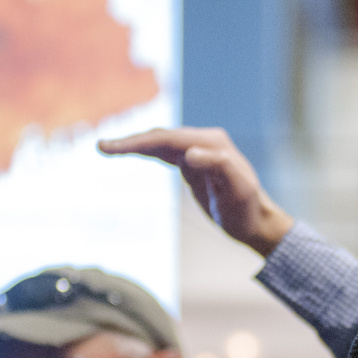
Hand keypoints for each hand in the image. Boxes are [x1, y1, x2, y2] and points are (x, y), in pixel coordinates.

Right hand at [98, 127, 292, 255]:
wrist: (255, 221)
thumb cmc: (247, 208)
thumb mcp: (237, 189)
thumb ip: (219, 166)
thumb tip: (191, 152)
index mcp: (213, 143)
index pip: (169, 139)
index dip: (140, 142)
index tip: (115, 148)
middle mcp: (205, 141)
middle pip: (161, 137)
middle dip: (131, 141)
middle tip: (101, 146)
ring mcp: (199, 150)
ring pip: (160, 143)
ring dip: (134, 145)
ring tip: (105, 148)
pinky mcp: (193, 163)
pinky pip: (164, 153)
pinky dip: (145, 152)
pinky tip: (129, 152)